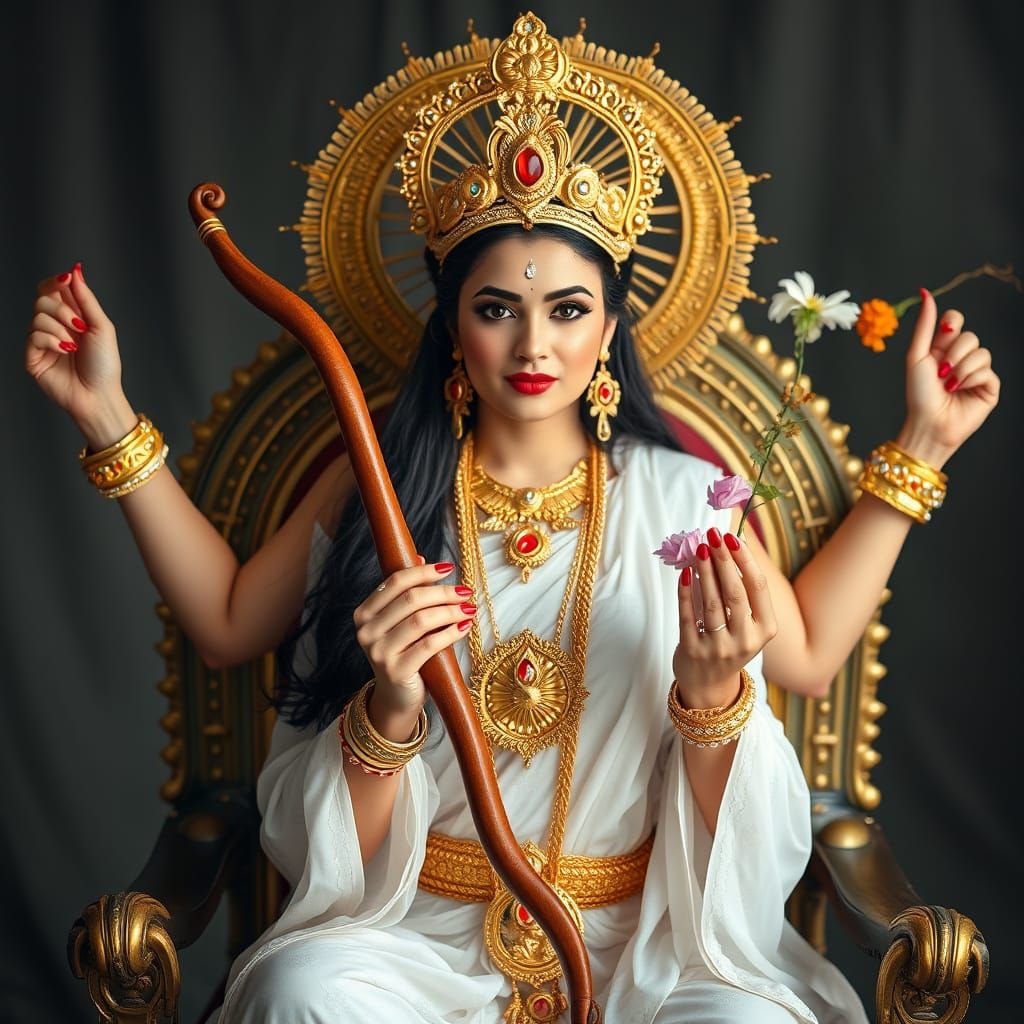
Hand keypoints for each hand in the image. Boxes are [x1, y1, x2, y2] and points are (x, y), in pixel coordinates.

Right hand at [24, 263, 129, 431]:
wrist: (99, 395)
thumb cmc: (104, 364)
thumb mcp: (101, 326)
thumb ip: (86, 299)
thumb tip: (75, 270)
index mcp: (72, 317)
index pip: (54, 289)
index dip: (57, 281)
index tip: (67, 279)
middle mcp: (55, 326)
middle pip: (43, 298)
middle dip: (62, 308)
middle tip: (78, 325)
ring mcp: (42, 341)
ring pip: (38, 316)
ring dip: (60, 328)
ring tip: (74, 346)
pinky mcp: (32, 356)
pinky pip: (33, 335)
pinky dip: (51, 341)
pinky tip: (64, 352)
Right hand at [352, 559, 476, 718]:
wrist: (396, 698)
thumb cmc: (403, 653)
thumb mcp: (401, 622)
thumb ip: (406, 592)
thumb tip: (420, 556)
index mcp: (364, 613)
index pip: (396, 581)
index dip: (424, 571)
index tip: (449, 568)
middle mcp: (366, 631)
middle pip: (411, 599)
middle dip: (443, 592)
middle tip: (466, 592)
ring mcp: (379, 652)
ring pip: (422, 620)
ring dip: (451, 611)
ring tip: (469, 608)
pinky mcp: (396, 671)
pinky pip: (429, 644)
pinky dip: (451, 632)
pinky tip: (465, 626)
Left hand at [672, 529, 777, 706]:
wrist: (709, 686)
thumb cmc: (730, 643)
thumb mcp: (747, 625)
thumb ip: (742, 593)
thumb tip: (729, 546)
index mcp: (765, 630)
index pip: (758, 589)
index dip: (745, 560)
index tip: (732, 537)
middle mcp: (745, 640)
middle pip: (735, 593)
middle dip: (724, 560)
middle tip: (713, 535)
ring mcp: (718, 648)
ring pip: (712, 603)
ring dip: (704, 571)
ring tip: (699, 548)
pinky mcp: (693, 652)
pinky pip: (688, 616)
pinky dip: (685, 593)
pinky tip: (684, 574)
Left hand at [899, 290, 999, 464]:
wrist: (928, 423)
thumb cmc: (918, 393)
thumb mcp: (916, 355)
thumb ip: (924, 325)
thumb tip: (924, 292)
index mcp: (942, 348)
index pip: (955, 320)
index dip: (952, 322)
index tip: (944, 333)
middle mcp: (961, 358)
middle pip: (970, 336)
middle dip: (954, 352)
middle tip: (941, 372)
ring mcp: (977, 372)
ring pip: (982, 352)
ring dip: (961, 369)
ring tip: (949, 385)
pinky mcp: (989, 387)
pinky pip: (988, 371)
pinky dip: (972, 380)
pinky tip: (961, 391)